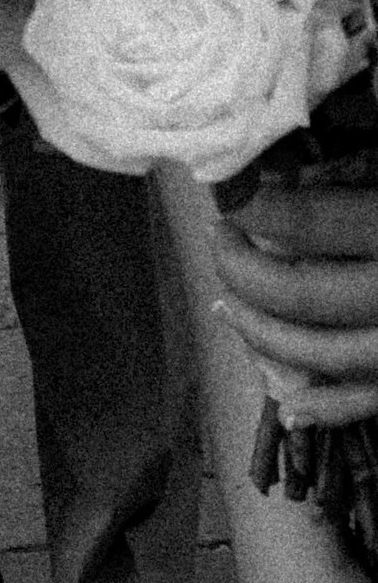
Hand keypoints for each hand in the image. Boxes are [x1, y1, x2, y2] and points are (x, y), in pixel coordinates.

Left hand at [215, 195, 377, 423]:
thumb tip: (280, 174)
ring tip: (224, 308)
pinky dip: (324, 408)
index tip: (227, 196)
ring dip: (260, 334)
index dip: (255, 208)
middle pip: (298, 293)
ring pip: (319, 353)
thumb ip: (354, 186)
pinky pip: (365, 403)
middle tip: (218, 240)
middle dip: (242, 269)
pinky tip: (288, 407)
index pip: (312, 220)